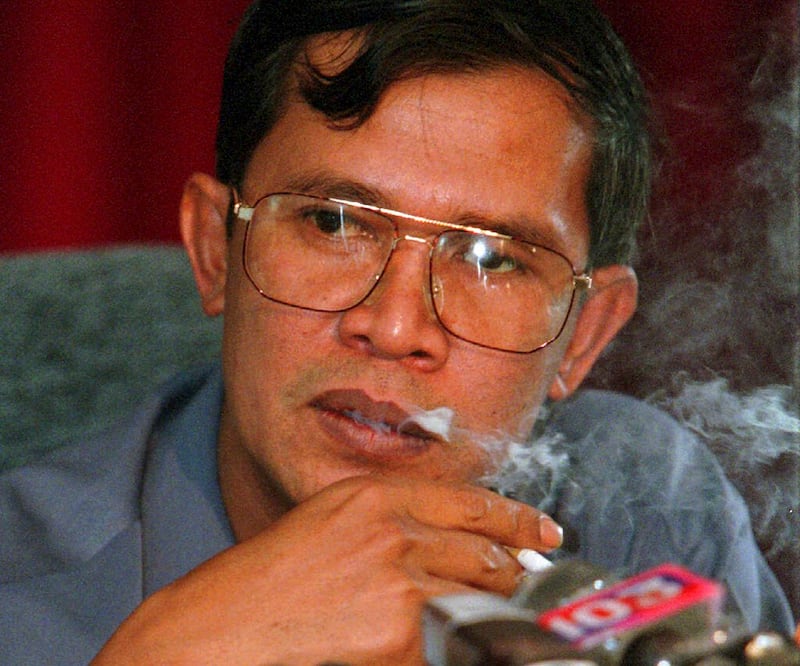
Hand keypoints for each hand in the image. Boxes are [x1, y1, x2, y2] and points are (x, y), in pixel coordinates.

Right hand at [91, 475, 560, 664]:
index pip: (469, 502)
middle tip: (532, 576)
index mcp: (373, 497)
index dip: (515, 519)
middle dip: (514, 567)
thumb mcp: (331, 523)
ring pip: (479, 592)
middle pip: (484, 548)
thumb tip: (455, 542)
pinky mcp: (399, 634)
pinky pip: (451, 637)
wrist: (222, 626)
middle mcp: (391, 530)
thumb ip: (393, 524)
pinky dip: (462, 640)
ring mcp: (397, 582)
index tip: (543, 532)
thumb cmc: (270, 578)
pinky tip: (454, 639)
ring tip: (502, 613)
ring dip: (496, 605)